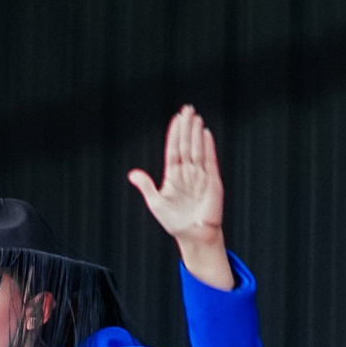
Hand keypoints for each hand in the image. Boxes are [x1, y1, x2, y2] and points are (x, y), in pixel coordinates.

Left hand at [127, 105, 232, 288]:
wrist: (194, 237)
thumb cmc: (175, 223)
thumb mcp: (156, 203)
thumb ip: (146, 186)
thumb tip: (132, 174)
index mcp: (174, 176)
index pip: (174, 149)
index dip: (175, 134)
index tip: (176, 119)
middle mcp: (188, 173)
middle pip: (187, 144)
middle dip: (187, 127)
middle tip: (187, 109)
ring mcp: (201, 176)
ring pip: (198, 149)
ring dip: (196, 133)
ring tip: (196, 117)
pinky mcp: (213, 182)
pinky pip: (210, 161)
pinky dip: (208, 147)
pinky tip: (206, 134)